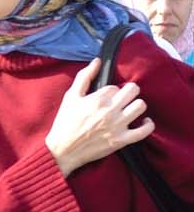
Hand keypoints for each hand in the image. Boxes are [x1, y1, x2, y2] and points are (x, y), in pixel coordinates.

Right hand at [45, 59, 152, 176]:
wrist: (62, 150)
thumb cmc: (65, 123)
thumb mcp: (70, 97)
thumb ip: (84, 77)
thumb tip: (97, 61)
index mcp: (97, 99)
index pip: (115, 86)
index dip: (111, 90)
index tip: (105, 98)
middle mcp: (109, 110)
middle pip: (133, 90)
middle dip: (129, 92)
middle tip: (123, 98)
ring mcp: (117, 126)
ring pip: (140, 106)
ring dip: (137, 105)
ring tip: (130, 108)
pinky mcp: (122, 140)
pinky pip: (145, 130)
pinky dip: (148, 124)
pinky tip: (143, 122)